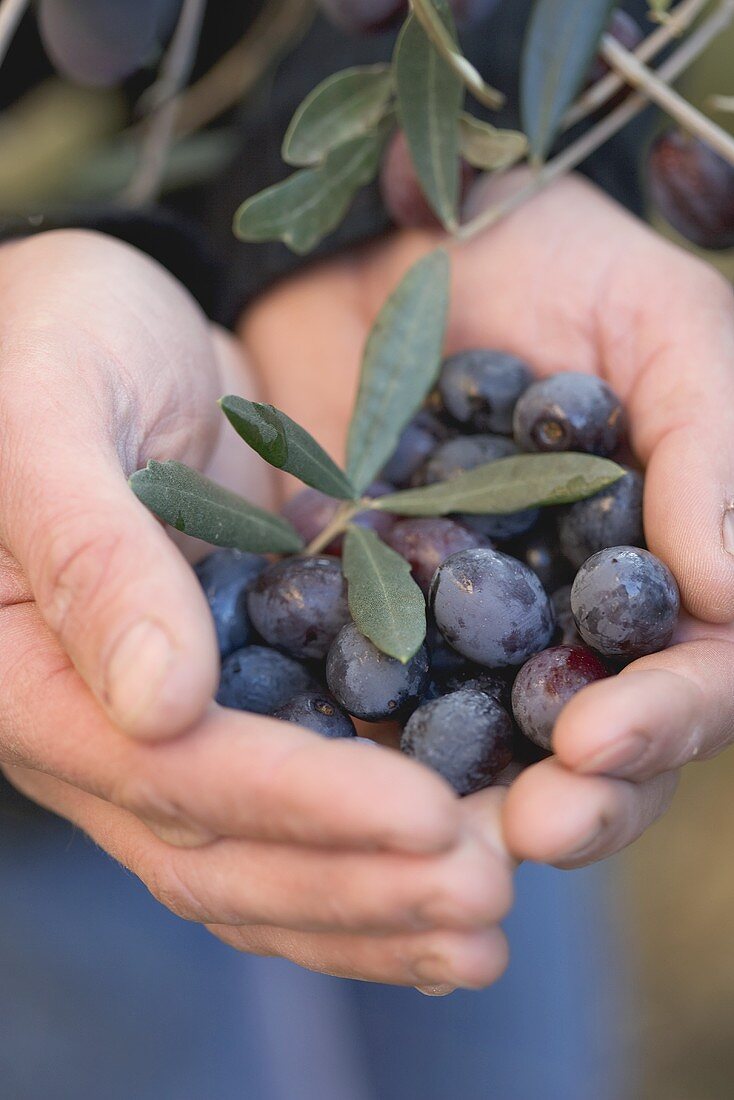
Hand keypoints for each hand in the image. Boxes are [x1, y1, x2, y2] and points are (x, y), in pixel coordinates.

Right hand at [0, 229, 513, 989]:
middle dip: (355, 883)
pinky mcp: (234, 692)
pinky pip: (300, 791)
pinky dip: (373, 840)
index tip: (427, 818)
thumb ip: (89, 552)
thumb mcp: (52, 415)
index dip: (300, 804)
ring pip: (264, 853)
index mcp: (29, 675)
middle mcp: (96, 726)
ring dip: (374, 899)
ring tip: (488, 925)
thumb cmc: (50, 341)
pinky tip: (459, 857)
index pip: (168, 775)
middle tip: (486, 900)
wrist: (94, 323)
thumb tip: (157, 706)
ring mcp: (165, 722)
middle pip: (220, 852)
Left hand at [242, 168, 733, 869]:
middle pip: (606, 744)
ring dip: (474, 801)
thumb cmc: (550, 257)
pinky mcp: (372, 615)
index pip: (703, 673)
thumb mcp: (661, 322)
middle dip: (581, 796)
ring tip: (439, 834)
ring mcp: (472, 631)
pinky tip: (332, 772)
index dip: (670, 718)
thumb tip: (733, 597)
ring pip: (495, 749)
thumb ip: (707, 448)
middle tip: (531, 828)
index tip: (602, 738)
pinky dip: (361, 739)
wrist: (392, 237)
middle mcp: (578, 620)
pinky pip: (375, 696)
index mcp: (669, 565)